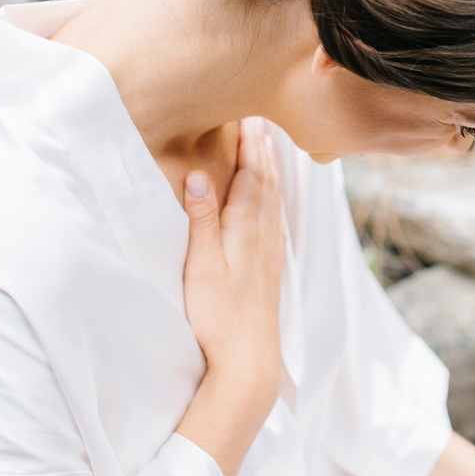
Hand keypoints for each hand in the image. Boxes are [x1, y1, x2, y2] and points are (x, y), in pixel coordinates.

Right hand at [174, 117, 284, 475]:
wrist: (248, 361)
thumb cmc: (218, 316)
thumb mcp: (200, 265)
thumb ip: (201, 219)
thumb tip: (198, 174)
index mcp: (246, 229)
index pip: (252, 175)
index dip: (251, 144)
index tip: (249, 114)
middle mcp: (264, 236)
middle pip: (268, 182)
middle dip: (264, 149)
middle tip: (261, 119)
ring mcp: (270, 254)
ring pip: (275, 200)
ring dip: (272, 170)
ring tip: (270, 148)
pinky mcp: (270, 270)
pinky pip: (276, 220)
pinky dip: (275, 198)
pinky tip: (273, 201)